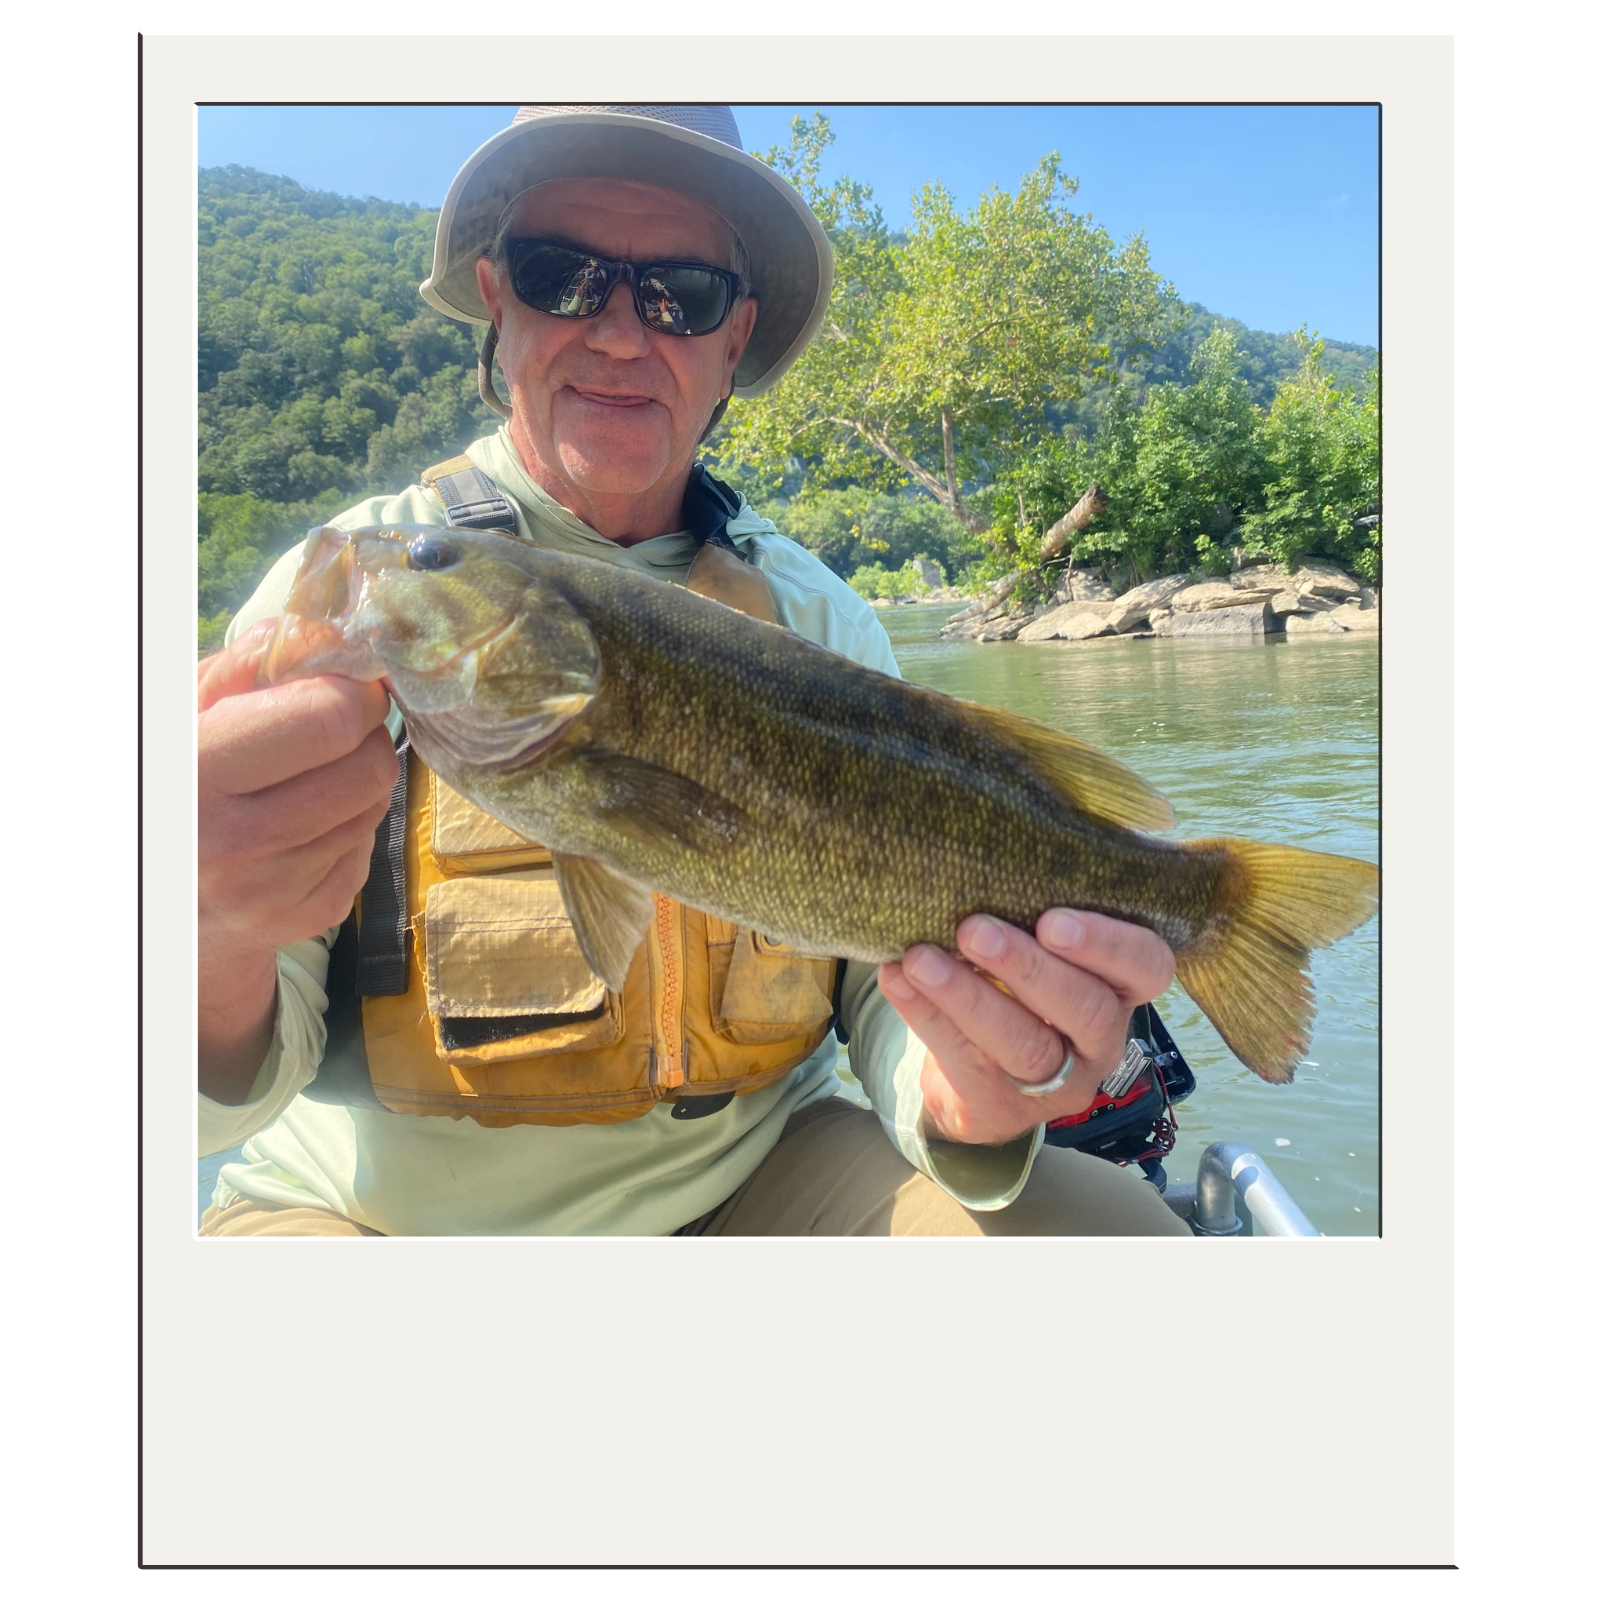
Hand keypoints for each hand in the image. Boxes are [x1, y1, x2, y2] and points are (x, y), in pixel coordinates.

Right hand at [197, 621, 397, 1099]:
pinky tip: (301, 823)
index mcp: (199, 776)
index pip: (329, 720)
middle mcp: (240, 844)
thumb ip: (244, 667)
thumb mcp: (181, 715)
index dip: (354, 690)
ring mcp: (280, 890)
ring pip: (375, 805)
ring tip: (304, 777)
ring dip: (356, 779)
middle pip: (369, 766)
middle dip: (363, 734)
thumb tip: (324, 635)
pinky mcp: (315, 916)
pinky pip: (367, 846)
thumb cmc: (172, 782)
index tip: (348, 681)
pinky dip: (348, 824)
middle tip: (331, 727)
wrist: (163, 895)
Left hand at [876, 909, 1176, 1146]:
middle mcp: (1101, 1040)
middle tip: (974, 930)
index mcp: (1121, 988)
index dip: (1107, 945)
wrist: (977, 1075)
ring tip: (920, 958)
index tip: (1052, 920)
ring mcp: (1056, 1083)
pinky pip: (966, 1062)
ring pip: (1024, 1045)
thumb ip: (1030, 915)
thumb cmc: (1015, 985)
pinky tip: (896, 979)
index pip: (1147, 967)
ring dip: (968, 996)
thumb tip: (976, 861)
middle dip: (1028, 967)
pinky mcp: (1002, 1107)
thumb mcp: (1038, 950)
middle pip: (1086, 1009)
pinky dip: (924, 1016)